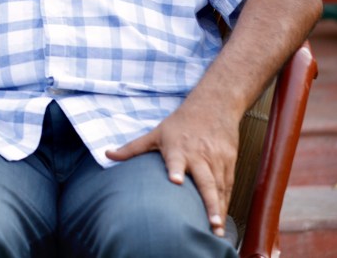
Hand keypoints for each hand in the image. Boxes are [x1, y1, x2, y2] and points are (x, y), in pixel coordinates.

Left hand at [105, 101, 238, 237]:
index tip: (175, 181)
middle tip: (211, 222)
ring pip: (219, 187)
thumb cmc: (180, 123)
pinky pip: (228, 187)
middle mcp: (199, 156)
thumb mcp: (156, 133)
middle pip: (206, 181)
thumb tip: (107, 154)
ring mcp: (216, 160)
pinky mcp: (229, 163)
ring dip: (219, 209)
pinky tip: (222, 220)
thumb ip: (133, 148)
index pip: (176, 160)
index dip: (176, 169)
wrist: (213, 106)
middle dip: (209, 202)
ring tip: (216, 230)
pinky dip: (226, 203)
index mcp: (178, 148)